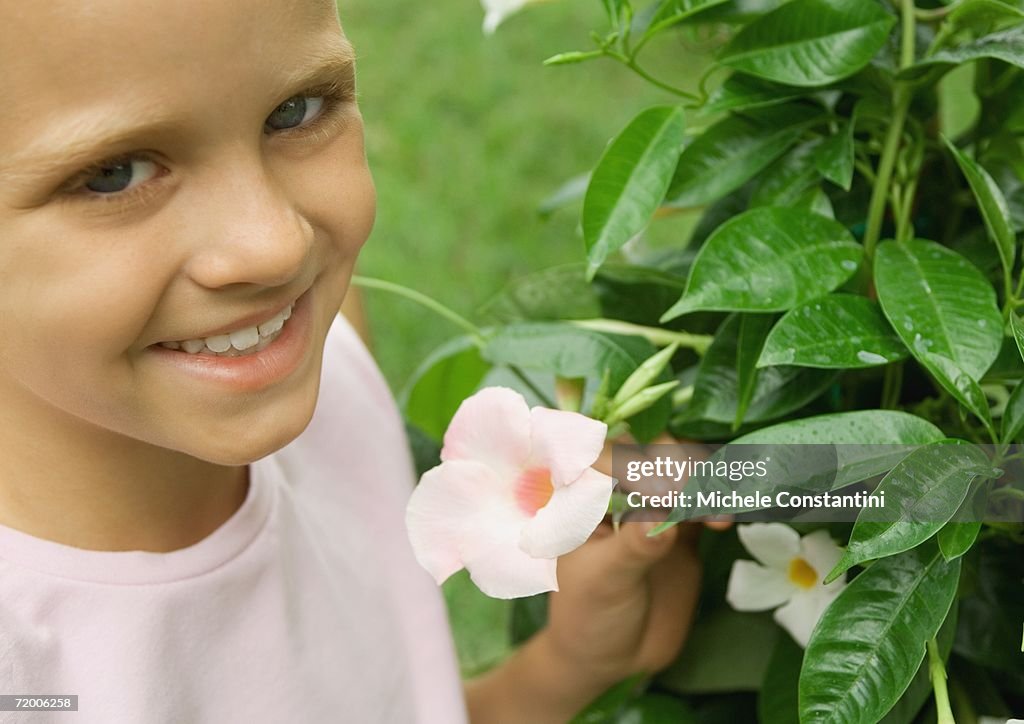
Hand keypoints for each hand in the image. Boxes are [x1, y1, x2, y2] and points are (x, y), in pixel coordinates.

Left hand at [543, 433, 726, 688]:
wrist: (614, 657)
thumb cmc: (589, 615)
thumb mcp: (604, 581)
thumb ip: (632, 548)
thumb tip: (660, 520)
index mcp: (582, 496)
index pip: (606, 455)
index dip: (635, 461)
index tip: (663, 490)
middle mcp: (617, 491)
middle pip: (647, 452)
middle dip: (674, 464)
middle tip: (693, 495)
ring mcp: (651, 505)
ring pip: (679, 470)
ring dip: (701, 479)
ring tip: (715, 510)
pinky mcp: (682, 525)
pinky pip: (702, 499)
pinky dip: (717, 500)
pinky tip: (724, 519)